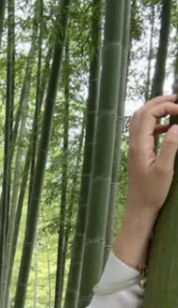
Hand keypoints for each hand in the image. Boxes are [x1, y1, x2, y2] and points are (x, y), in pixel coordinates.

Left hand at [126, 94, 177, 217]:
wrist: (140, 208)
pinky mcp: (138, 154)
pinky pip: (144, 131)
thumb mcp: (165, 169)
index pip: (149, 114)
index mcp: (139, 145)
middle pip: (141, 113)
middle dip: (158, 102)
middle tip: (177, 99)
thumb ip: (171, 146)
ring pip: (141, 121)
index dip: (165, 106)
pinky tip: (169, 128)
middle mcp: (133, 144)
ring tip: (174, 107)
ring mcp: (134, 148)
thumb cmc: (152, 192)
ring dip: (156, 110)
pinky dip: (156, 123)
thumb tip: (176, 126)